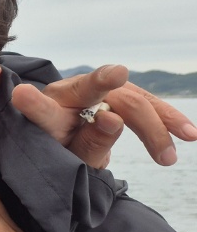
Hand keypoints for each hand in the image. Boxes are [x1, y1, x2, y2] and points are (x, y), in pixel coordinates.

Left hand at [12, 64, 196, 169]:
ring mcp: (95, 90)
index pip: (61, 99)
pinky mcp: (114, 95)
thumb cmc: (54, 146)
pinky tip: (189, 133)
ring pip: (134, 99)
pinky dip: (166, 118)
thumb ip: (85, 143)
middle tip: (165, 157)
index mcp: (48, 110)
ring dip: (161, 122)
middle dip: (145, 127)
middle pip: (115, 100)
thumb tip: (113, 118)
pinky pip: (144, 104)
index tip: (113, 74)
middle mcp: (71, 92)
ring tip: (184, 142)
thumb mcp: (64, 156)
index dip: (74, 92)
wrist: (52, 133)